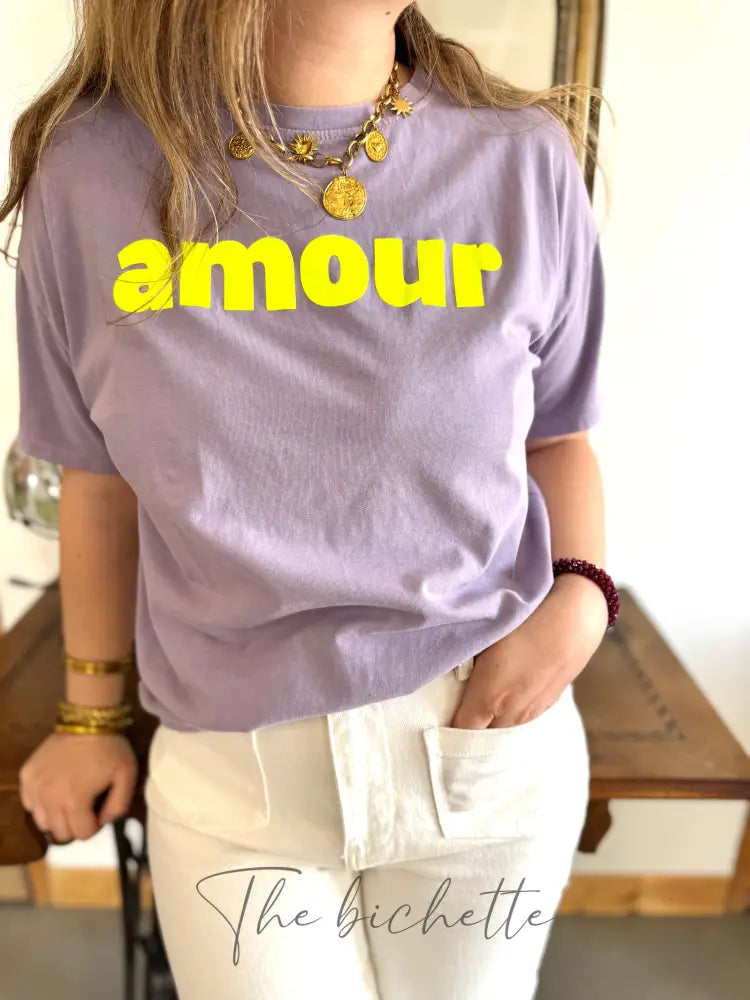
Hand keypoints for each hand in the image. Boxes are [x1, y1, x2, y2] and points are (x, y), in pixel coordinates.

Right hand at [19, 732, 137, 843]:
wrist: (87, 720)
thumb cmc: (109, 748)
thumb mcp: (127, 777)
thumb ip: (118, 807)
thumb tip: (104, 822)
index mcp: (75, 801)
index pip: (82, 834)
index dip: (94, 825)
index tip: (98, 811)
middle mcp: (50, 799)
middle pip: (61, 833)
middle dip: (76, 824)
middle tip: (85, 806)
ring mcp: (35, 787)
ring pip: (43, 822)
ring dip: (57, 817)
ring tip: (70, 798)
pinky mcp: (27, 776)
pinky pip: (30, 804)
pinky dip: (41, 804)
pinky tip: (55, 790)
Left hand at [451, 574, 607, 729]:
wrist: (576, 619)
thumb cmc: (525, 623)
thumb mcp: (485, 637)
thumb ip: (463, 661)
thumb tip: (451, 672)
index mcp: (489, 699)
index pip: (460, 732)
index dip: (447, 728)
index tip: (438, 717)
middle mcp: (511, 715)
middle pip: (482, 736)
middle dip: (469, 728)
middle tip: (458, 708)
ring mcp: (533, 712)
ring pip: (503, 729)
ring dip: (491, 722)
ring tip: (483, 700)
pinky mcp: (549, 705)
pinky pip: (521, 718)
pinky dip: (511, 714)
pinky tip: (510, 692)